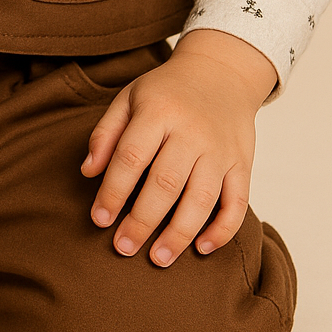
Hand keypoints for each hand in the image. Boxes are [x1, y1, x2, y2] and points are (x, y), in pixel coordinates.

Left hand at [80, 29, 277, 266]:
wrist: (221, 72)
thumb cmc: (167, 91)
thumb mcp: (130, 98)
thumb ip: (106, 133)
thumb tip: (88, 171)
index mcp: (159, 112)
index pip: (131, 158)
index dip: (113, 192)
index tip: (99, 219)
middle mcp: (192, 131)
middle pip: (165, 184)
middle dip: (142, 221)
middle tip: (123, 247)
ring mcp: (221, 149)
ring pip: (201, 199)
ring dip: (179, 234)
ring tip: (158, 258)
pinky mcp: (243, 163)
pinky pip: (237, 202)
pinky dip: (222, 230)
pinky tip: (202, 248)